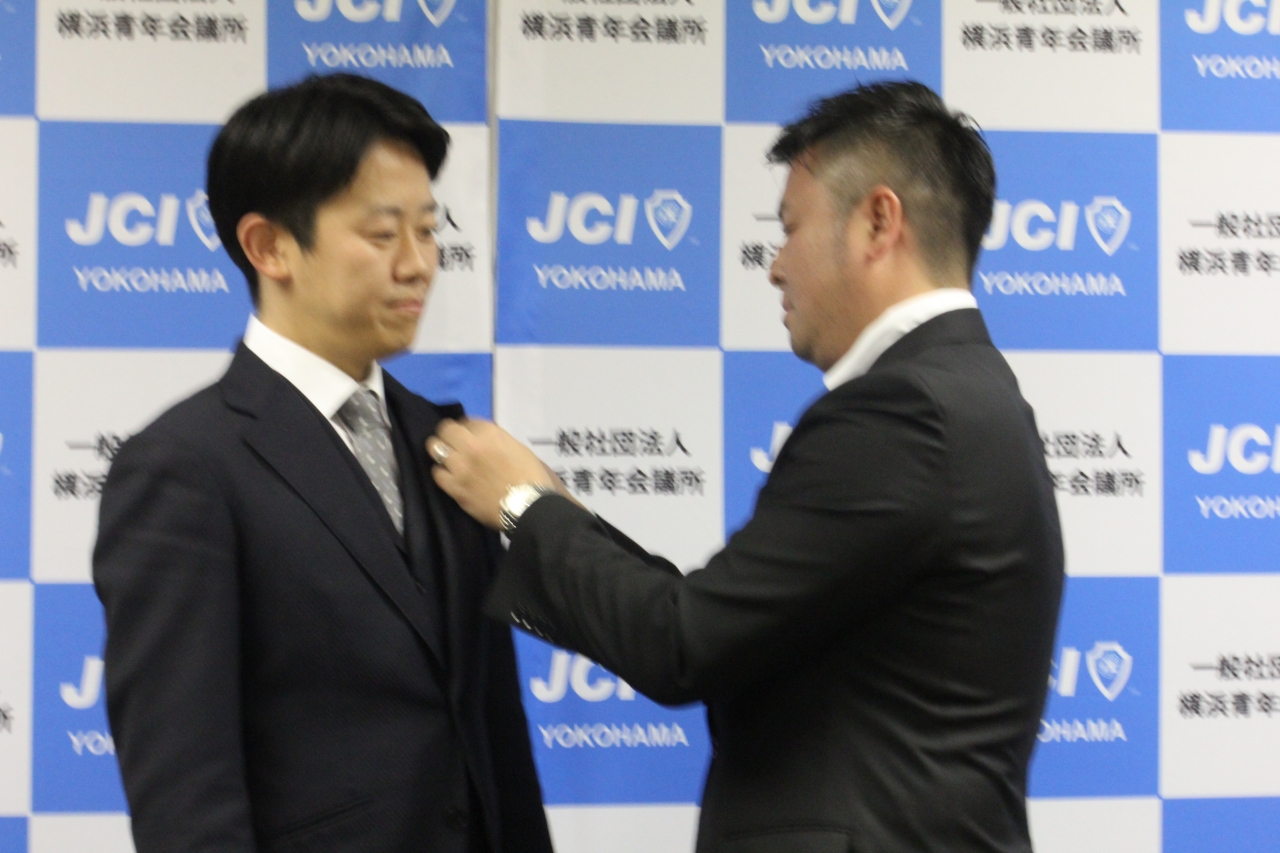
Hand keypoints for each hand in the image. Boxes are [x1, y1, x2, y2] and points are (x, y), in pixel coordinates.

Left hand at [428, 419, 557, 528]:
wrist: (529, 506)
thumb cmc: (531, 476)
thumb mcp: (518, 448)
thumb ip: (497, 440)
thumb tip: (484, 441)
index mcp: (490, 433)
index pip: (466, 421)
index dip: (467, 428)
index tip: (470, 435)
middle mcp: (471, 445)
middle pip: (446, 430)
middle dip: (449, 435)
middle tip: (454, 444)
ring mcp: (460, 467)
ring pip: (435, 448)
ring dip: (442, 451)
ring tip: (448, 459)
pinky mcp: (455, 487)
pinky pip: (437, 474)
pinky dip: (442, 473)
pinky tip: (450, 476)